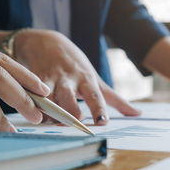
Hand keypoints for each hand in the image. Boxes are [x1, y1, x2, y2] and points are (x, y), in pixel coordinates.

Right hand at [14, 29, 139, 124]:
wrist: (46, 42)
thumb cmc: (76, 65)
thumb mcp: (95, 79)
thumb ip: (115, 99)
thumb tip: (137, 114)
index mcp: (87, 79)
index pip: (95, 96)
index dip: (98, 109)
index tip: (102, 122)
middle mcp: (69, 79)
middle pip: (69, 99)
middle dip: (70, 113)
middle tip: (75, 126)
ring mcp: (50, 79)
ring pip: (48, 99)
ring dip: (49, 113)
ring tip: (53, 125)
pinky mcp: (32, 80)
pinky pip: (31, 95)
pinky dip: (31, 105)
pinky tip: (33, 116)